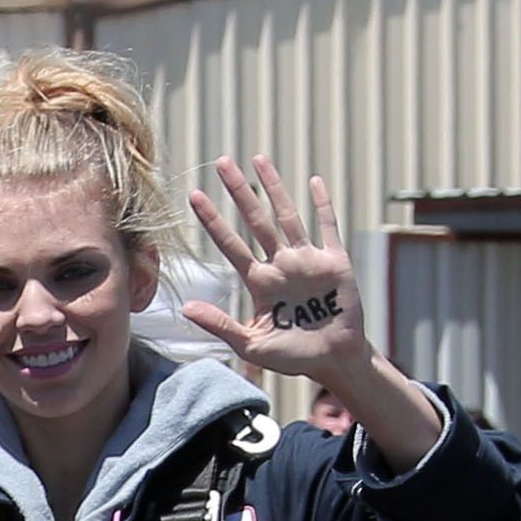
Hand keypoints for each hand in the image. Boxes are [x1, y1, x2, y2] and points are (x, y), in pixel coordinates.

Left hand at [183, 157, 368, 381]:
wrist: (334, 362)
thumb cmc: (293, 357)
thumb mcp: (252, 345)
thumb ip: (221, 325)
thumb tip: (185, 308)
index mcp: (260, 283)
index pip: (231, 245)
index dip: (213, 221)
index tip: (194, 196)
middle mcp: (280, 265)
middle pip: (255, 220)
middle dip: (239, 191)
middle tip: (221, 161)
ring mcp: (307, 260)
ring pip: (287, 215)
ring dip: (274, 187)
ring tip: (258, 159)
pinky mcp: (335, 261)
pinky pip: (327, 226)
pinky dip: (322, 204)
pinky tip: (314, 181)